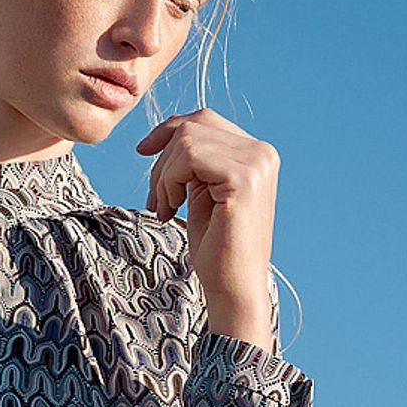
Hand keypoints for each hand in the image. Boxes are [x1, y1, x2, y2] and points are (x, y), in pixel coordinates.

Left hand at [136, 108, 280, 348]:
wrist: (233, 287)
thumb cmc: (216, 246)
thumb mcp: (202, 190)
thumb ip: (196, 158)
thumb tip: (166, 130)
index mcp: (257, 154)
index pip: (205, 119)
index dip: (168, 130)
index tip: (143, 151)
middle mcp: (263, 153)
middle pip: (193, 125)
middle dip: (162, 159)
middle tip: (156, 199)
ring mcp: (256, 163)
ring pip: (186, 140)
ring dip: (163, 175)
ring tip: (164, 208)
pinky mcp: (243, 178)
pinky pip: (189, 157)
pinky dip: (169, 181)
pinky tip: (172, 210)